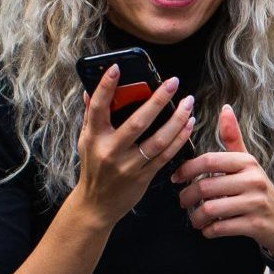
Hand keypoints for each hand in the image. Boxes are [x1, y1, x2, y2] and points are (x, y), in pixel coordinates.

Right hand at [70, 68, 195, 222]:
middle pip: (138, 122)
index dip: (106, 87)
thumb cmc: (93, 167)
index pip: (98, 107)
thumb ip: (90, 116)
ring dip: (177, 120)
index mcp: (94, 137)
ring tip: (188, 103)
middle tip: (173, 82)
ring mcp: (128, 165)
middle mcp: (110, 151)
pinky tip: (188, 125)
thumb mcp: (86, 141)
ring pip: (158, 140)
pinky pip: (166, 155)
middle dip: (158, 100)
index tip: (117, 67)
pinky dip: (179, 139)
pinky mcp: (143, 177)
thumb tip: (89, 89)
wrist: (97, 205)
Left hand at [172, 104, 273, 258]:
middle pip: (205, 187)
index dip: (186, 169)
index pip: (209, 160)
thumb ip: (233, 138)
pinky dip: (209, 231)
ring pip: (210, 209)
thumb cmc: (259, 191)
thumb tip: (225, 108)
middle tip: (183, 202)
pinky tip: (208, 229)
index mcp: (247, 162)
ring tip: (195, 218)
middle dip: (187, 197)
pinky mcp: (255, 225)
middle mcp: (253, 180)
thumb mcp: (248, 164)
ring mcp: (255, 203)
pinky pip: (220, 228)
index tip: (176, 178)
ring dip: (196, 217)